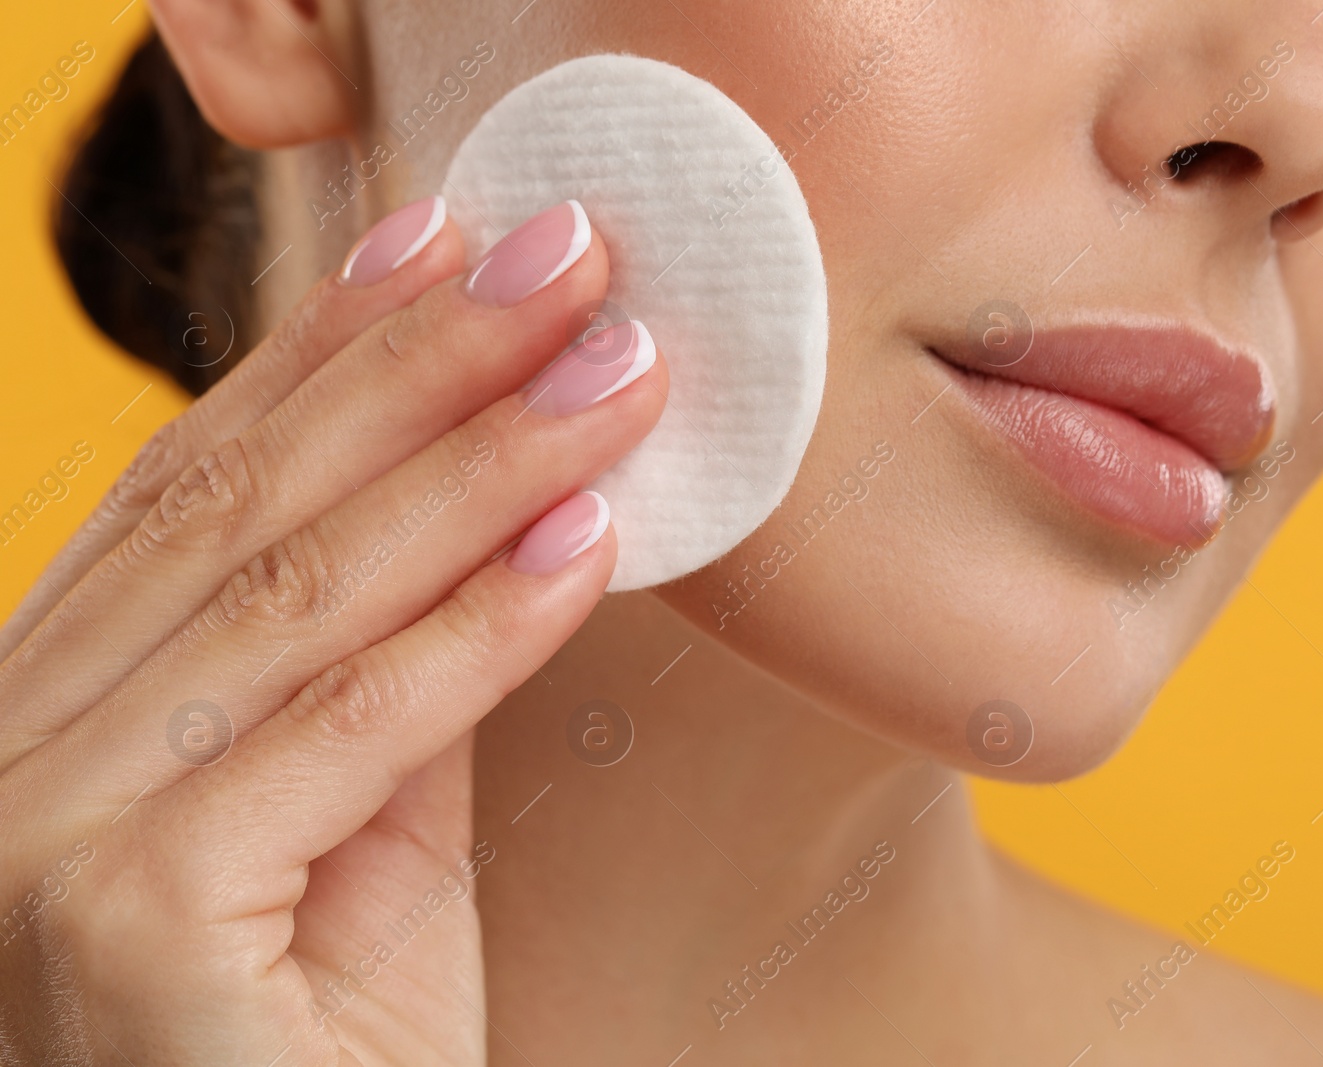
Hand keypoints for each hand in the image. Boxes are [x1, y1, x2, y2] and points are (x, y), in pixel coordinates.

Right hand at [0, 197, 664, 1064]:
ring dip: (484, 462)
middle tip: (564, 255)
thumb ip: (382, 682)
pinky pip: (351, 725)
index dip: (323, 349)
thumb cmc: (324, 1051)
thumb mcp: (357, 834)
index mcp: (44, 713)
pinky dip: (482, 625)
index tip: (443, 237)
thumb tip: (490, 516)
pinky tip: (590, 537)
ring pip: (297, 591)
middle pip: (240, 505)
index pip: (190, 486)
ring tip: (615, 369)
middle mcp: (4, 752)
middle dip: (422, 364)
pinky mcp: (126, 917)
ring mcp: (38, 838)